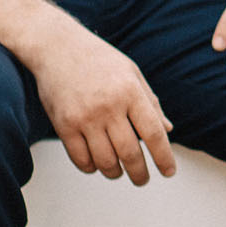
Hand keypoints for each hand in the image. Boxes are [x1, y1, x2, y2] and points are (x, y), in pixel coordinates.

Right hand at [23, 20, 176, 184]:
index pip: (154, 134)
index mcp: (130, 92)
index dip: (164, 158)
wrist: (57, 46)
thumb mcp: (132, 74)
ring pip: (105, 161)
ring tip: (119, 171)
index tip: (169, 172)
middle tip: (142, 180)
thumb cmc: (100, 60)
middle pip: (130, 154)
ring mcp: (84, 117)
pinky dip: (91, 167)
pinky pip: (80, 159)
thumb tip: (168, 131)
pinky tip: (97, 164)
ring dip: (115, 173)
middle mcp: (108, 106)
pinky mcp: (63, 125)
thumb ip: (151, 103)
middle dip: (140, 174)